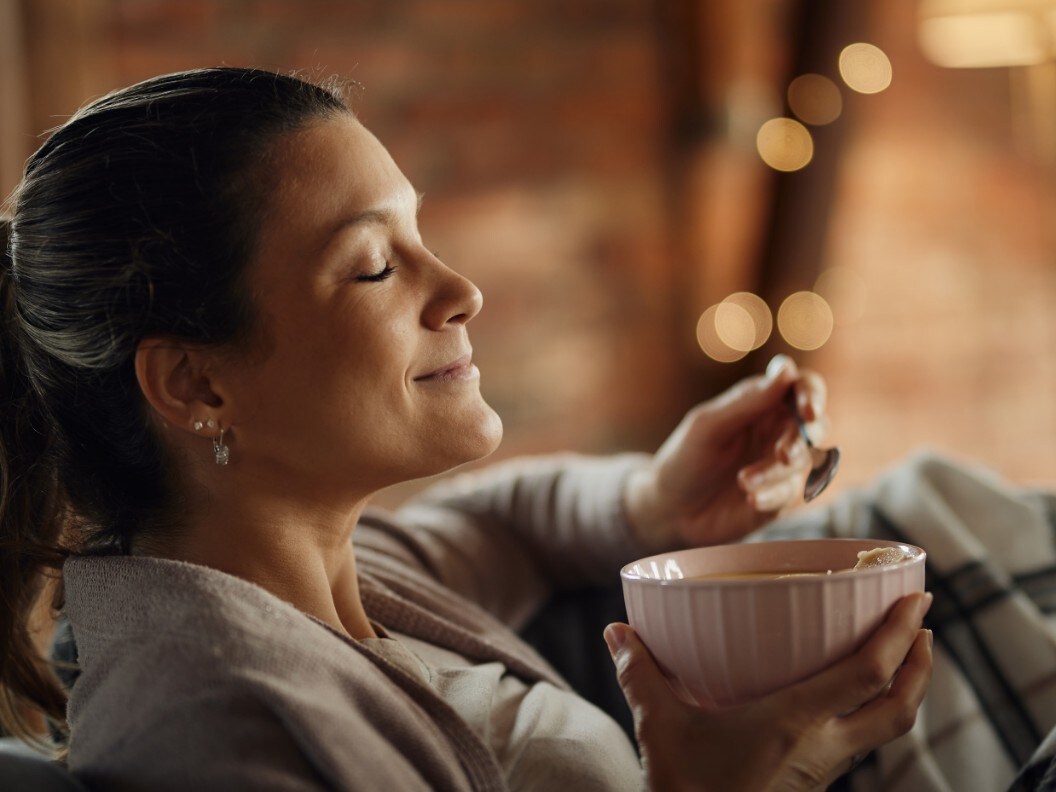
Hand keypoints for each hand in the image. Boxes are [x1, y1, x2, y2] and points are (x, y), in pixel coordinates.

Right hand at [605, 592, 933, 791]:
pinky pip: (864, 743)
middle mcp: (821, 748)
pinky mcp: (816, 782)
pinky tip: (852, 697)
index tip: (916, 599)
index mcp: (791, 725)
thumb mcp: (659, 730)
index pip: (865, 676)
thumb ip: (640, 676)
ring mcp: (824, 770)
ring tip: (903, 653)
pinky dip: (875, 711)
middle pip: (899, 708)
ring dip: (906, 689)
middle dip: (921, 663)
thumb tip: (615, 631)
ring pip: (889, 729)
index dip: (899, 636)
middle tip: (923, 621)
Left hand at [623, 354, 828, 550]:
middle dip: (803, 438)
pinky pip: (790, 493)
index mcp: (761, 404)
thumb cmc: (684, 459)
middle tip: (783, 455)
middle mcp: (776, 431)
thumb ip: (748, 401)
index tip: (807, 412)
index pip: (802, 387)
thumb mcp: (709, 426)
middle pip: (815, 425)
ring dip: (775, 472)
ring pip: (804, 461)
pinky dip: (772, 495)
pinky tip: (750, 499)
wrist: (669, 511)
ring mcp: (780, 465)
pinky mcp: (779, 497)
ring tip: (743, 482)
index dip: (811, 395)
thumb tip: (787, 369)